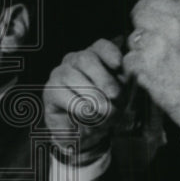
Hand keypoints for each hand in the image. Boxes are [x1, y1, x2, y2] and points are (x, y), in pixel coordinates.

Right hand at [43, 39, 128, 160]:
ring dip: (92, 95)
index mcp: (95, 58)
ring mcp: (59, 74)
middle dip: (103, 78)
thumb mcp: (119, 96)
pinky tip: (89, 115)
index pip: (101, 46)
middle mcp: (74, 61)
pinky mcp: (49, 91)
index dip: (110, 53)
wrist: (84, 134)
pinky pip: (61, 94)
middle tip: (115, 95)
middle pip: (85, 58)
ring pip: (71, 75)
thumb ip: (122, 83)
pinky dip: (79, 107)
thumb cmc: (104, 110)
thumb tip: (130, 73)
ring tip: (106, 112)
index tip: (118, 65)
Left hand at [123, 0, 179, 131]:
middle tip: (145, 44)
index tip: (145, 20)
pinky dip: (135, 71)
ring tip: (155, 65)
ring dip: (138, 52)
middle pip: (138, 15)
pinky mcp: (144, 64)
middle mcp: (172, 25)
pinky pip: (129, 60)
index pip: (154, 0)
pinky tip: (150, 77)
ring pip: (132, 39)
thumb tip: (164, 16)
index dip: (146, 11)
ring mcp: (156, 44)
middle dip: (140, 29)